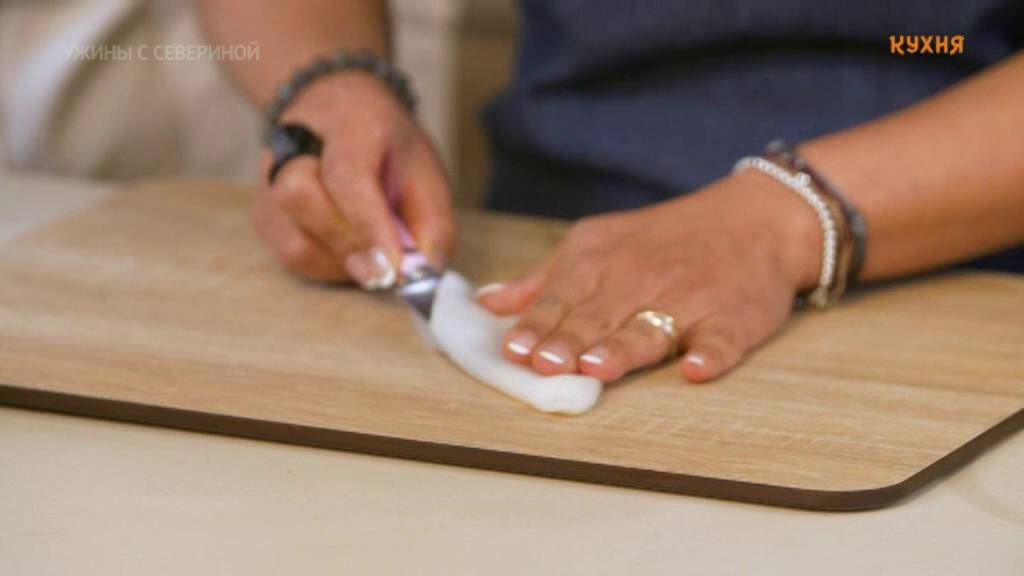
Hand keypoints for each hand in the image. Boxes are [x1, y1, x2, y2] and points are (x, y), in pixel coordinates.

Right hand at [251, 72, 453, 285]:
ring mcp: (268, 179)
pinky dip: (326, 265)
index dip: (368, 225)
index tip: (390, 267)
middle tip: (386, 265)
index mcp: (349, 122)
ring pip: (294, 240)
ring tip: (370, 250)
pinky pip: (290, 256)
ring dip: (341, 260)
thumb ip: (432, 223)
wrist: (341, 114)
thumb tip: (421, 274)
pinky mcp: (262, 212)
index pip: (347, 174)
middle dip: (350, 243)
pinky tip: (348, 249)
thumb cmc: (388, 150)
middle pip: (300, 197)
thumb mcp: (426, 173)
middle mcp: (293, 145)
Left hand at [477, 170, 820, 382]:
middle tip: (545, 364)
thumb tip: (488, 304)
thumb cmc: (664, 239)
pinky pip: (723, 340)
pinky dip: (712, 354)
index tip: (514, 350)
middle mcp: (642, 278)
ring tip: (598, 367)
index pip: (561, 298)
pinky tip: (696, 369)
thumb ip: (544, 280)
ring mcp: (691, 299)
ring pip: (652, 328)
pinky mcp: (736, 319)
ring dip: (624, 348)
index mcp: (601, 260)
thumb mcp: (597, 244)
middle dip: (569, 340)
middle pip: (599, 317)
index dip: (538, 326)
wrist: (756, 218)